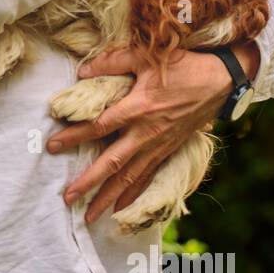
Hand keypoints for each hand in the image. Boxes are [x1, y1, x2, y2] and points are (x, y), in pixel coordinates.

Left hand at [45, 41, 259, 224]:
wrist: (221, 81)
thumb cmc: (183, 66)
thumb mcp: (147, 56)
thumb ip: (113, 62)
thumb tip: (81, 70)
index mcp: (138, 108)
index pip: (99, 126)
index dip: (74, 136)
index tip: (52, 146)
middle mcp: (147, 133)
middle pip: (112, 163)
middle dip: (89, 182)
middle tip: (67, 198)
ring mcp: (158, 145)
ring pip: (130, 177)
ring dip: (108, 198)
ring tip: (90, 216)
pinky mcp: (168, 151)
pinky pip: (148, 177)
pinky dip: (133, 194)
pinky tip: (120, 209)